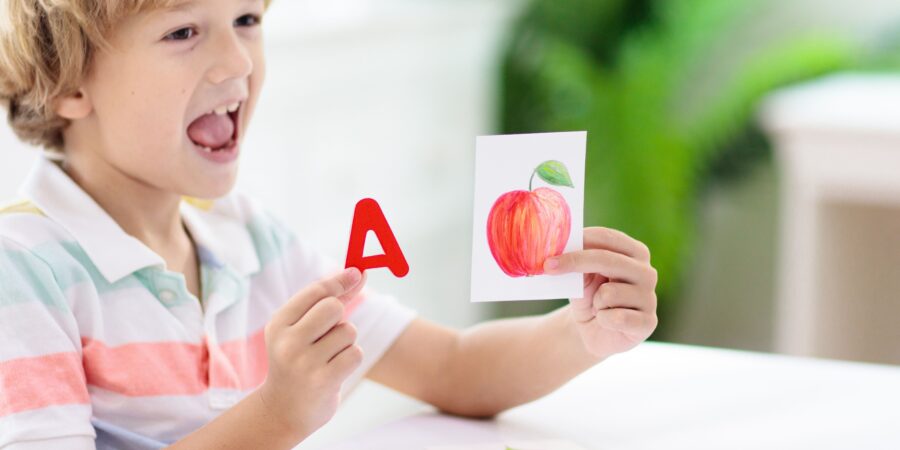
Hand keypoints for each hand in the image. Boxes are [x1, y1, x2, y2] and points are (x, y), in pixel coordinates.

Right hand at [258, 267, 366, 439]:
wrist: (283, 409)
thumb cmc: (298, 360)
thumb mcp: (302, 329)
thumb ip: (329, 300)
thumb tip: (358, 272)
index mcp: (279, 324)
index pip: (315, 291)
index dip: (339, 280)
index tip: (358, 272)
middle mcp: (287, 342)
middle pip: (333, 307)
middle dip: (340, 316)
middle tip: (329, 333)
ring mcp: (304, 363)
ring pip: (348, 331)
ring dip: (346, 342)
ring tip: (328, 357)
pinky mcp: (322, 381)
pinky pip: (355, 353)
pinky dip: (351, 359)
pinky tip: (335, 370)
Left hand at [543, 227, 657, 358]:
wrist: (595, 332)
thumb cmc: (590, 297)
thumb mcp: (581, 277)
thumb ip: (578, 263)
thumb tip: (561, 253)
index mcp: (635, 252)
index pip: (607, 238)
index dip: (580, 239)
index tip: (553, 245)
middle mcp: (647, 272)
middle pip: (608, 259)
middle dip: (575, 262)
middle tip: (548, 266)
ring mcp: (650, 298)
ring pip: (609, 293)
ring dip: (594, 302)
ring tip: (598, 307)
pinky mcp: (648, 323)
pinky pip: (617, 318)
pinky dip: (603, 320)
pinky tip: (606, 321)